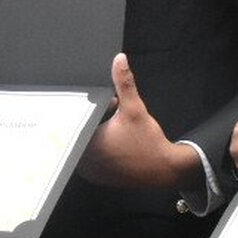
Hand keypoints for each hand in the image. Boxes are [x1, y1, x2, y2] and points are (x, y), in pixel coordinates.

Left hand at [78, 54, 198, 191]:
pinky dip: (98, 149)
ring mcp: (90, 171)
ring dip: (93, 135)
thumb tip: (119, 60)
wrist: (163, 169)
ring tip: (112, 131)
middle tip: (107, 117)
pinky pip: (90, 159)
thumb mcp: (134, 108)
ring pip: (83, 146)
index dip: (85, 111)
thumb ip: (124, 83)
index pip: (73, 122)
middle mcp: (84, 161)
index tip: (97, 108)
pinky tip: (113, 144)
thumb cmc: (148, 142)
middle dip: (90, 121)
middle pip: (77, 133)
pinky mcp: (97, 177)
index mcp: (88, 144)